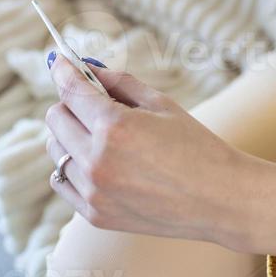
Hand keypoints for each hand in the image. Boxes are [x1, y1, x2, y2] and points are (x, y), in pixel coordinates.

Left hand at [43, 54, 275, 255]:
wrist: (220, 200)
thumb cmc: (196, 146)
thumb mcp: (161, 104)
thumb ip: (119, 83)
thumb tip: (87, 68)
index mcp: (114, 127)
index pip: (71, 91)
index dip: (64, 71)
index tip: (61, 62)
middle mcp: (97, 161)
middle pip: (56, 119)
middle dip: (70, 103)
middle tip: (91, 101)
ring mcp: (93, 192)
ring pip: (55, 150)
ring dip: (70, 135)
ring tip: (100, 135)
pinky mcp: (95, 214)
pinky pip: (62, 181)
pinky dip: (72, 166)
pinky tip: (96, 161)